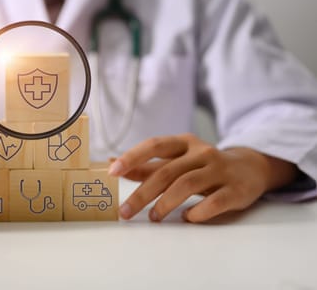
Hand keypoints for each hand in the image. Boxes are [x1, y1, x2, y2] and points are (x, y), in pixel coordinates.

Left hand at [109, 134, 296, 222]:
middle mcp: (202, 152)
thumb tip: (111, 164)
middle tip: (125, 211)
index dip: (133, 157)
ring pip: (187, 185)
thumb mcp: (176, 160)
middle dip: (142, 193)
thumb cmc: (203, 165)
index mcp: (184, 143)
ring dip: (165, 204)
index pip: (155, 145)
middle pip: (167, 172)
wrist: (250, 167)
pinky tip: (186, 218)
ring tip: (153, 217)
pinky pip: (214, 202)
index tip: (112, 171)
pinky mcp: (236, 190)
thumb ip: (147, 165)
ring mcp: (220, 170)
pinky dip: (197, 212)